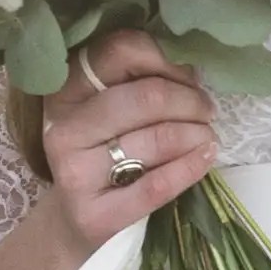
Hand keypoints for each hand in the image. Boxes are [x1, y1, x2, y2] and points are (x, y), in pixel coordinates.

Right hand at [37, 27, 217, 253]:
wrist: (73, 217)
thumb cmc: (99, 150)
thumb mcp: (103, 107)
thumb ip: (136, 79)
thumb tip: (190, 66)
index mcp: (65, 89)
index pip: (120, 52)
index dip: (165, 59)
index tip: (188, 76)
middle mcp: (64, 127)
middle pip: (146, 97)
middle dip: (189, 101)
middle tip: (206, 110)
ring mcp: (75, 172)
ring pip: (157, 139)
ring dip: (196, 133)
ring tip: (206, 135)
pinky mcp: (94, 214)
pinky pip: (157, 185)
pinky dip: (190, 167)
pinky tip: (206, 156)